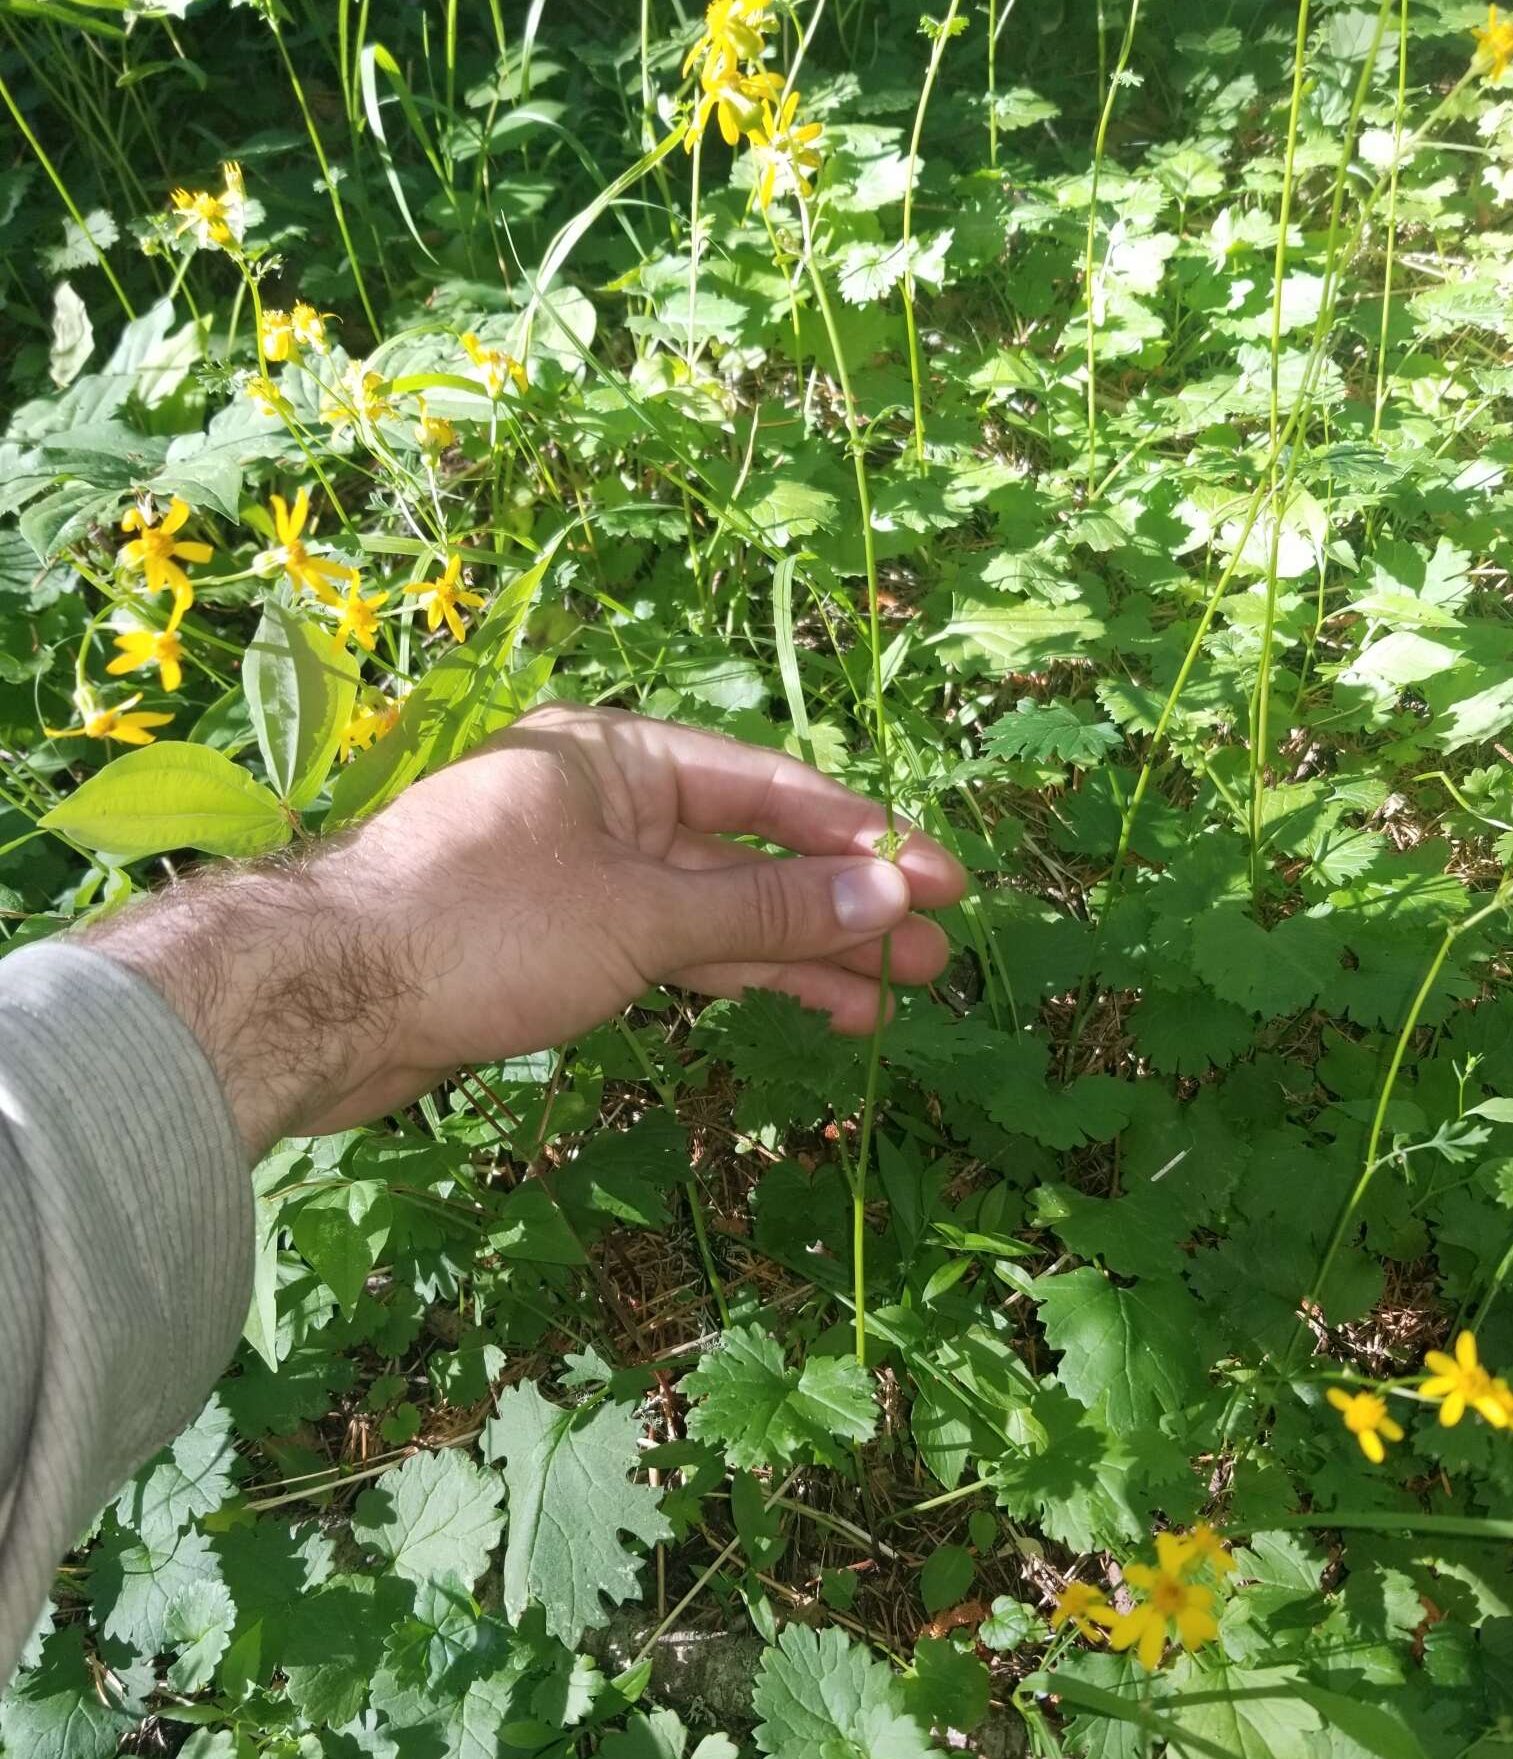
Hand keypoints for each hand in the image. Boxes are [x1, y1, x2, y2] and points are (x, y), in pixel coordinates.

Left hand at [89, 703, 965, 1156]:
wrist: (321, 1001)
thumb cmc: (479, 927)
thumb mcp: (641, 914)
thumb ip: (767, 908)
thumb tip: (886, 894)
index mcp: (619, 757)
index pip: (770, 790)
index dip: (866, 837)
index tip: (945, 880)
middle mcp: (607, 807)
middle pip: (752, 854)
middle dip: (843, 905)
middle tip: (935, 953)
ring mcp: (584, 880)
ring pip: (717, 913)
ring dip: (801, 952)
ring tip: (892, 996)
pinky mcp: (561, 948)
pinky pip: (673, 952)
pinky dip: (734, 975)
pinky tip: (801, 1000)